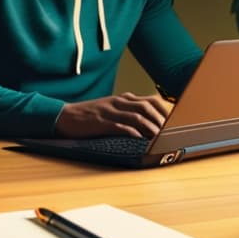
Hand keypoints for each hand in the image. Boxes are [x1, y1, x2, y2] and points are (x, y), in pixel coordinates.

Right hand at [54, 92, 171, 138]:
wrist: (64, 116)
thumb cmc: (90, 115)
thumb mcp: (112, 108)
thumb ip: (128, 111)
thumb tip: (149, 122)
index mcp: (123, 98)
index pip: (151, 100)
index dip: (164, 111)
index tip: (174, 122)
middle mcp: (119, 102)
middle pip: (147, 106)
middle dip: (160, 119)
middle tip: (169, 132)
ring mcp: (110, 111)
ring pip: (136, 116)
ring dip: (150, 127)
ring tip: (158, 137)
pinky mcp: (101, 122)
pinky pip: (119, 126)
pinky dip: (131, 132)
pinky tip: (139, 139)